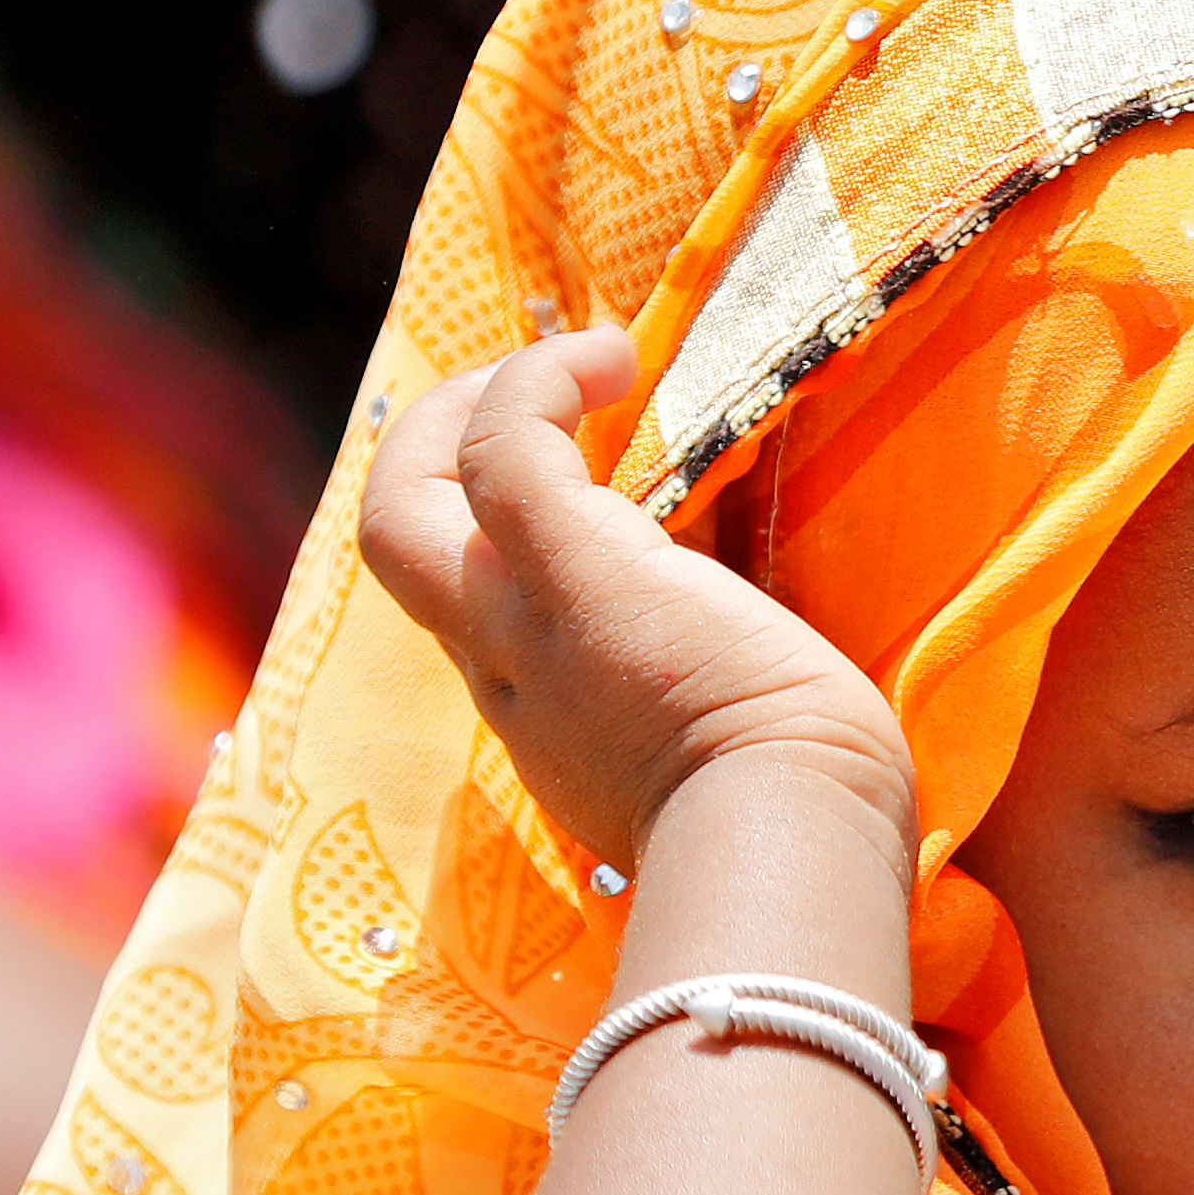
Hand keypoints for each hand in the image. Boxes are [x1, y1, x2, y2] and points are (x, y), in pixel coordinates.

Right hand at [356, 329, 916, 873]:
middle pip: (393, 545)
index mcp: (546, 715)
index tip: (574, 481)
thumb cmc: (800, 812)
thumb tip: (754, 680)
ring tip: (580, 361)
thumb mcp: (710, 759)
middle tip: (523, 395)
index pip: (469, 608)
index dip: (489, 530)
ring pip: (403, 500)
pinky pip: (503, 446)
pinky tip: (616, 356)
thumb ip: (694, 710)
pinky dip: (538, 382)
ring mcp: (521, 623)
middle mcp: (507, 673)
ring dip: (470, 405)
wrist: (798, 838)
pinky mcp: (572, 572)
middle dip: (429, 451)